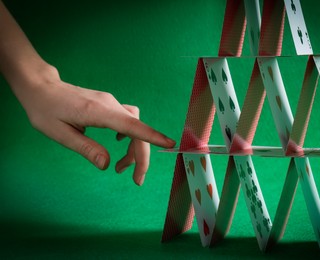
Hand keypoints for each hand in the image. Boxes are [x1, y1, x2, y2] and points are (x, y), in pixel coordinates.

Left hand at [14, 66, 174, 185]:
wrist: (41, 87)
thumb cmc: (45, 110)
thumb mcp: (60, 134)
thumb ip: (86, 148)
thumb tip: (106, 165)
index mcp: (97, 112)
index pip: (131, 125)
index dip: (152, 136)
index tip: (170, 144)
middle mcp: (109, 105)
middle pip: (137, 130)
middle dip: (141, 156)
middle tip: (137, 180)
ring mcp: (110, 103)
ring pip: (133, 126)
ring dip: (134, 147)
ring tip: (120, 167)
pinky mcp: (108, 104)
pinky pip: (127, 120)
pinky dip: (129, 134)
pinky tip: (119, 143)